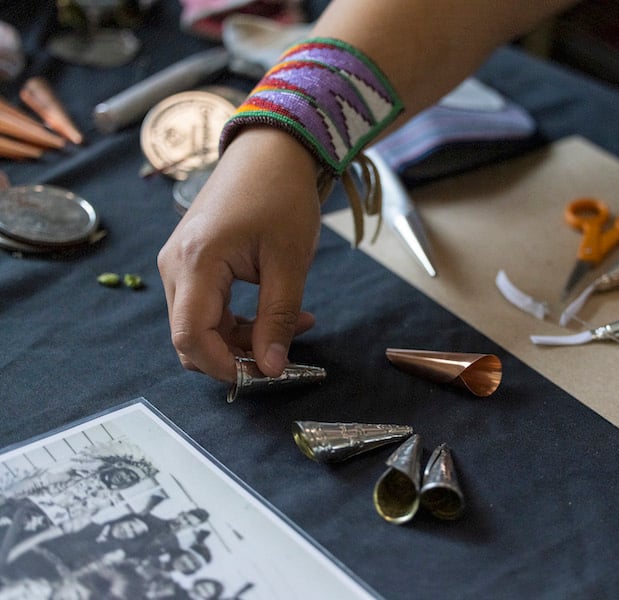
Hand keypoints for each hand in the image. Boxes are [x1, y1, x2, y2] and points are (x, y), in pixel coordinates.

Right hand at [158, 128, 320, 381]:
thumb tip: (271, 368)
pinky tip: (279, 311)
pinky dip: (240, 319)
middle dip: (236, 354)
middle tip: (285, 352)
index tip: (262, 376)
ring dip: (244, 337)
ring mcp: (179, 263)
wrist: (270, 149)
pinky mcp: (191, 260)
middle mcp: (175, 265)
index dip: (223, 367)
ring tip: (296, 323)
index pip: (190, 338)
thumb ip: (278, 318)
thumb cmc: (281, 194)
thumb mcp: (290, 261)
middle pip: (190, 337)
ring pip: (201, 325)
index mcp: (195, 262)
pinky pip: (207, 307)